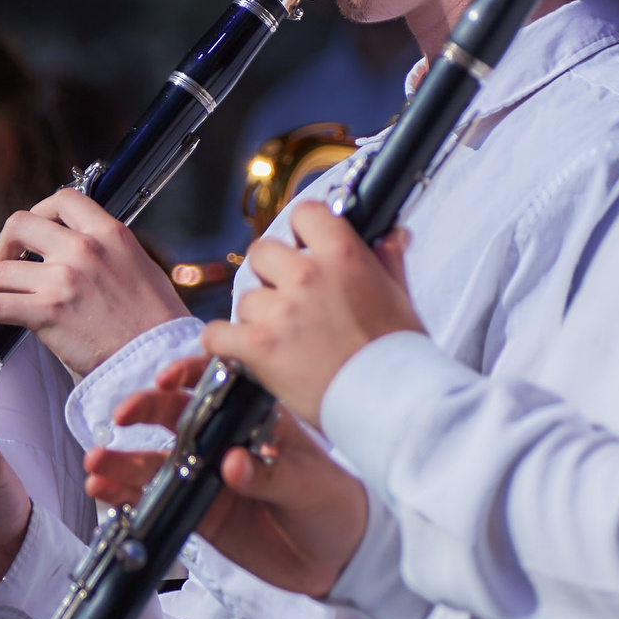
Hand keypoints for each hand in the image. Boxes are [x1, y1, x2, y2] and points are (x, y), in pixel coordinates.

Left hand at [0, 191, 189, 377]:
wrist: (158, 361)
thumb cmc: (154, 324)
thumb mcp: (140, 268)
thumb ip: (108, 252)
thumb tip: (79, 252)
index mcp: (110, 234)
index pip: (63, 199)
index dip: (39, 212)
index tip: (34, 235)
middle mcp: (84, 249)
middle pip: (19, 224)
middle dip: (5, 245)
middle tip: (7, 265)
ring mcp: (63, 278)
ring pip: (2, 270)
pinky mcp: (48, 312)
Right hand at [84, 355, 369, 598]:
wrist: (339, 559)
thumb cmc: (335, 506)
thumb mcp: (310, 485)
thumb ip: (269, 475)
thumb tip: (232, 463)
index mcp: (255, 418)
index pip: (216, 384)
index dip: (188, 375)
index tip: (167, 379)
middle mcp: (224, 440)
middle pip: (176, 416)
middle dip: (144, 411)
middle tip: (121, 417)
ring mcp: (207, 476)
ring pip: (157, 460)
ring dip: (124, 459)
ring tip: (96, 462)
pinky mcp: (198, 511)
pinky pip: (156, 500)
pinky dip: (127, 495)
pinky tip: (104, 491)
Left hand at [199, 203, 423, 427]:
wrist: (393, 404)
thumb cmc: (400, 354)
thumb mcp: (401, 297)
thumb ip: (388, 260)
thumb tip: (392, 234)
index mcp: (343, 255)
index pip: (305, 213)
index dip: (302, 231)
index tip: (304, 247)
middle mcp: (307, 275)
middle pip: (263, 252)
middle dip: (271, 275)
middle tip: (288, 300)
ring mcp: (280, 310)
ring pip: (246, 298)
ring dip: (257, 317)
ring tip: (282, 341)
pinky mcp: (259, 345)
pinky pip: (217, 333)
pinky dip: (223, 344)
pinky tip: (238, 351)